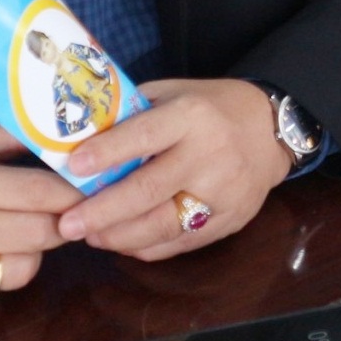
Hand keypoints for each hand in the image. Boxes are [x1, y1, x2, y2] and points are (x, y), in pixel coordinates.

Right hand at [0, 125, 82, 318]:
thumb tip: (58, 137)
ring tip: (12, 237)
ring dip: (28, 253)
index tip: (84, 192)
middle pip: (40, 234)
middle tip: (57, 216)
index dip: (70, 194)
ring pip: (23, 270)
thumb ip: (4, 141)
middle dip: (58, 224)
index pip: (38, 192)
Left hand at [58, 78, 290, 262]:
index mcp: (192, 116)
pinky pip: (181, 242)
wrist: (274, 130)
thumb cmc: (213, 107)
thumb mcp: (176, 93)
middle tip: (66, 225)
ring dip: (120, 236)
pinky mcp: (230, 219)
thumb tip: (81, 137)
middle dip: (102, 211)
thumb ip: (135, 114)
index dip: (107, 153)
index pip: (144, 136)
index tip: (73, 166)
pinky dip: (147, 247)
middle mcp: (209, 155)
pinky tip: (123, 243)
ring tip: (90, 237)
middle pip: (148, 190)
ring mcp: (222, 192)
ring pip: (162, 225)